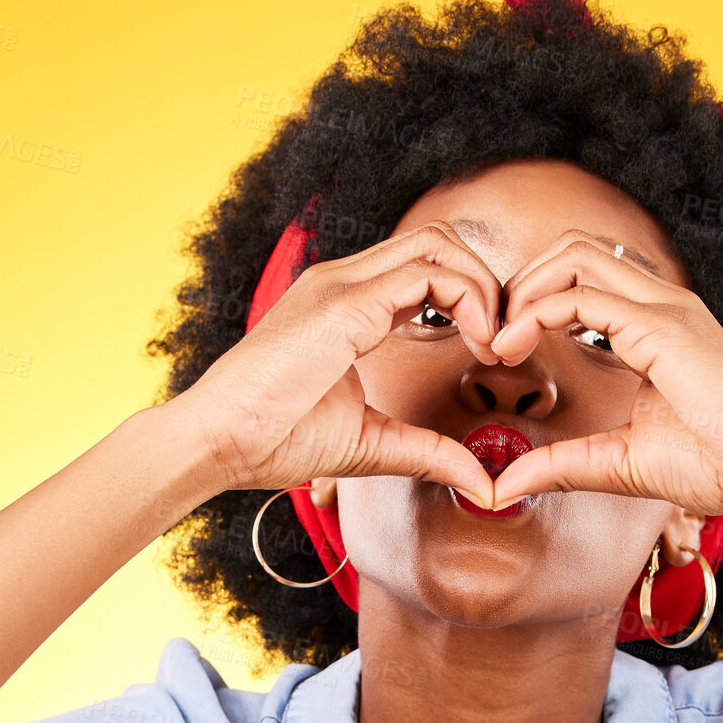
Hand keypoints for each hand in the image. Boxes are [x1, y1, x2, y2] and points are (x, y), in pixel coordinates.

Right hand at [176, 222, 502, 506]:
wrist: (218, 443)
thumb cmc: (274, 440)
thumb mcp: (372, 444)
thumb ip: (429, 453)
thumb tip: (481, 482)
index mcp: (347, 304)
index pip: (427, 267)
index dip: (473, 300)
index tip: (492, 353)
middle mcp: (344, 282)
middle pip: (440, 241)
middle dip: (488, 284)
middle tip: (504, 343)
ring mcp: (342, 285)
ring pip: (439, 243)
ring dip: (484, 287)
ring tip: (495, 344)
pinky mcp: (344, 304)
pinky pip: (427, 274)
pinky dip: (469, 301)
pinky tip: (479, 345)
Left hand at [485, 231, 722, 519]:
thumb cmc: (720, 466)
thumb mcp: (620, 463)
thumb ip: (563, 466)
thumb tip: (504, 484)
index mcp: (657, 326)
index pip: (583, 279)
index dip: (532, 302)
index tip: (502, 350)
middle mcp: (662, 305)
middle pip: (573, 249)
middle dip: (521, 282)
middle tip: (493, 335)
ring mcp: (665, 309)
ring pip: (575, 253)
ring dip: (524, 288)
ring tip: (500, 338)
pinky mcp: (663, 327)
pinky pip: (582, 295)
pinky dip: (537, 312)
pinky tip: (514, 345)